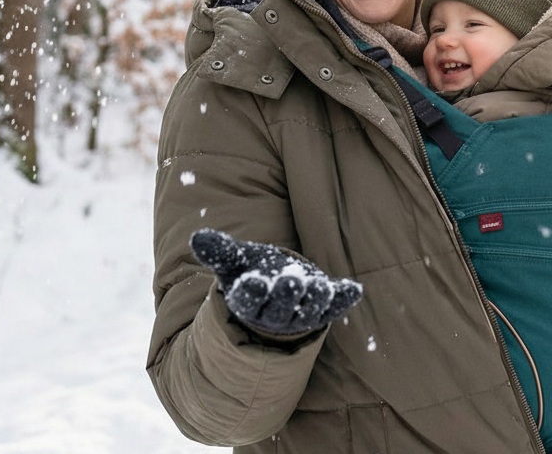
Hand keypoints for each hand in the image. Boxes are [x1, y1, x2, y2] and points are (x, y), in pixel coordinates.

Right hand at [190, 228, 362, 335]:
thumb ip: (220, 251)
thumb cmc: (252, 272)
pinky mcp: (324, 309)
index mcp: (249, 302)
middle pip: (280, 310)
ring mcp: (301, 314)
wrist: (276, 288)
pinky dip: (344, 299)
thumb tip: (197, 237)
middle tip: (291, 281)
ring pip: (308, 312)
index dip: (252, 293)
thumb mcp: (236, 261)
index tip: (253, 281)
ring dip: (316, 300)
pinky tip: (354, 289)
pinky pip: (335, 307)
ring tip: (322, 287)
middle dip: (287, 296)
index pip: (248, 301)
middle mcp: (275, 314)